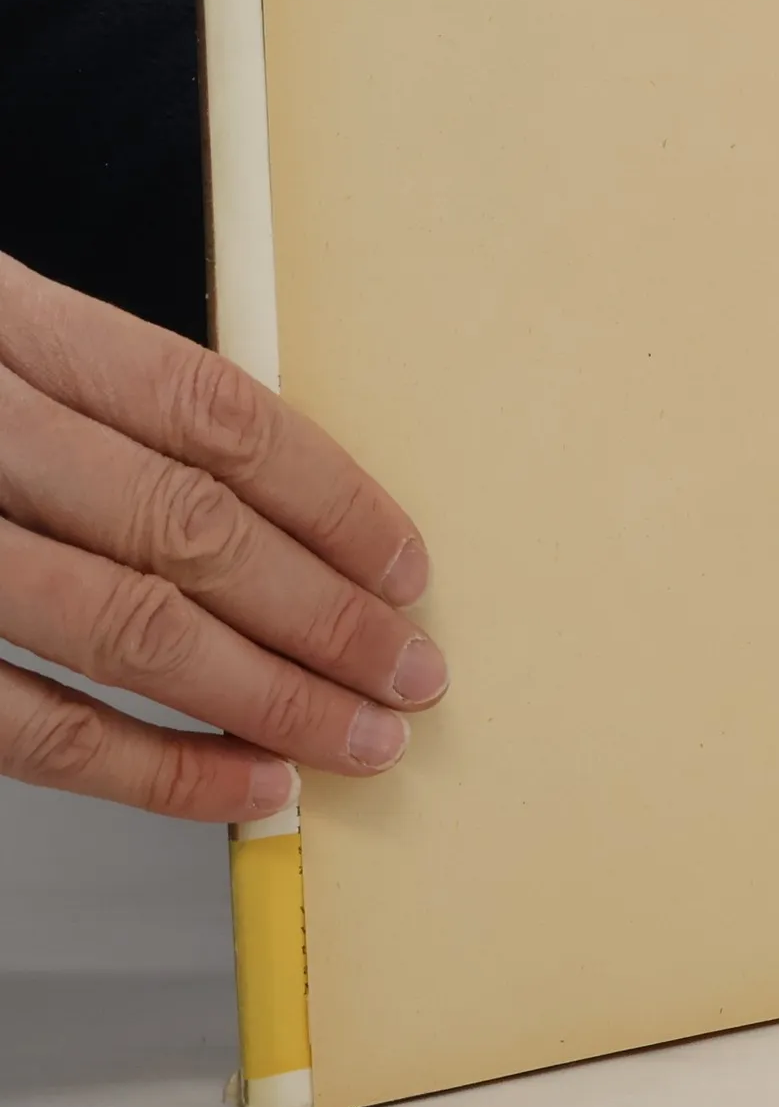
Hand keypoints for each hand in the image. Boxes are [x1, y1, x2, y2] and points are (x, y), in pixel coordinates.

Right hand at [0, 254, 446, 822]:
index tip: (407, 567)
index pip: (212, 411)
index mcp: (6, 321)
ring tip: (360, 740)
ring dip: (269, 697)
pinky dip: (153, 765)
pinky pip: (28, 724)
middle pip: (189, 527)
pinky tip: (246, 785)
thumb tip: (283, 519)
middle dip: (324, 615)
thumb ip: (99, 405)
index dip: (331, 497)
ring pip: (127, 627)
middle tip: (411, 677)